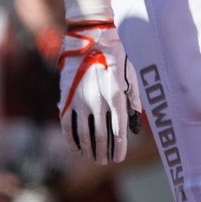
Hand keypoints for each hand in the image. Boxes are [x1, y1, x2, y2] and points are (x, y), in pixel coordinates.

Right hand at [58, 20, 142, 162]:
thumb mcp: (130, 78)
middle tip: (104, 162)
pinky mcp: (66, 98)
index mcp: (115, 97)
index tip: (118, 158)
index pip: (118, 131)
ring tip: (92, 158)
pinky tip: (76, 148)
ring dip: (88, 150)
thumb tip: (134, 129)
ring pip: (83, 134)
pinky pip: (67, 125)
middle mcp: (98, 102)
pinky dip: (71, 140)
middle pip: (100, 136)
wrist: (90, 39)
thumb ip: (133, 104)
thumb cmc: (115, 59)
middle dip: (103, 152)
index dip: (118, 148)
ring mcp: (80, 101)